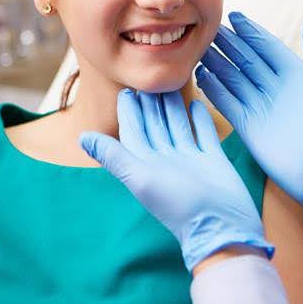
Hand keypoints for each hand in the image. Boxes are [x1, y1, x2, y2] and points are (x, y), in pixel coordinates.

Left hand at [79, 89, 273, 270]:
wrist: (221, 225)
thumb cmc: (179, 205)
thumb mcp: (141, 178)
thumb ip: (114, 156)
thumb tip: (81, 137)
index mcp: (146, 163)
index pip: (134, 131)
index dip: (128, 111)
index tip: (126, 88)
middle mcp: (166, 160)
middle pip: (155, 124)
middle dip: (151, 103)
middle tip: (149, 78)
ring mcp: (190, 159)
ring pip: (178, 125)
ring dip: (173, 105)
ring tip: (171, 83)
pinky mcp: (212, 159)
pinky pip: (203, 133)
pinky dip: (199, 118)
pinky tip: (197, 102)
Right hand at [196, 12, 302, 230]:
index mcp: (295, 74)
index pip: (267, 47)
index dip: (251, 32)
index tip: (234, 16)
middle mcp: (275, 87)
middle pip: (247, 60)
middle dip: (229, 44)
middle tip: (209, 29)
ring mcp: (260, 107)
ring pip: (234, 78)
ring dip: (217, 62)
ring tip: (199, 47)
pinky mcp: (247, 126)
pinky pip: (227, 102)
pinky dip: (214, 88)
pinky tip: (201, 74)